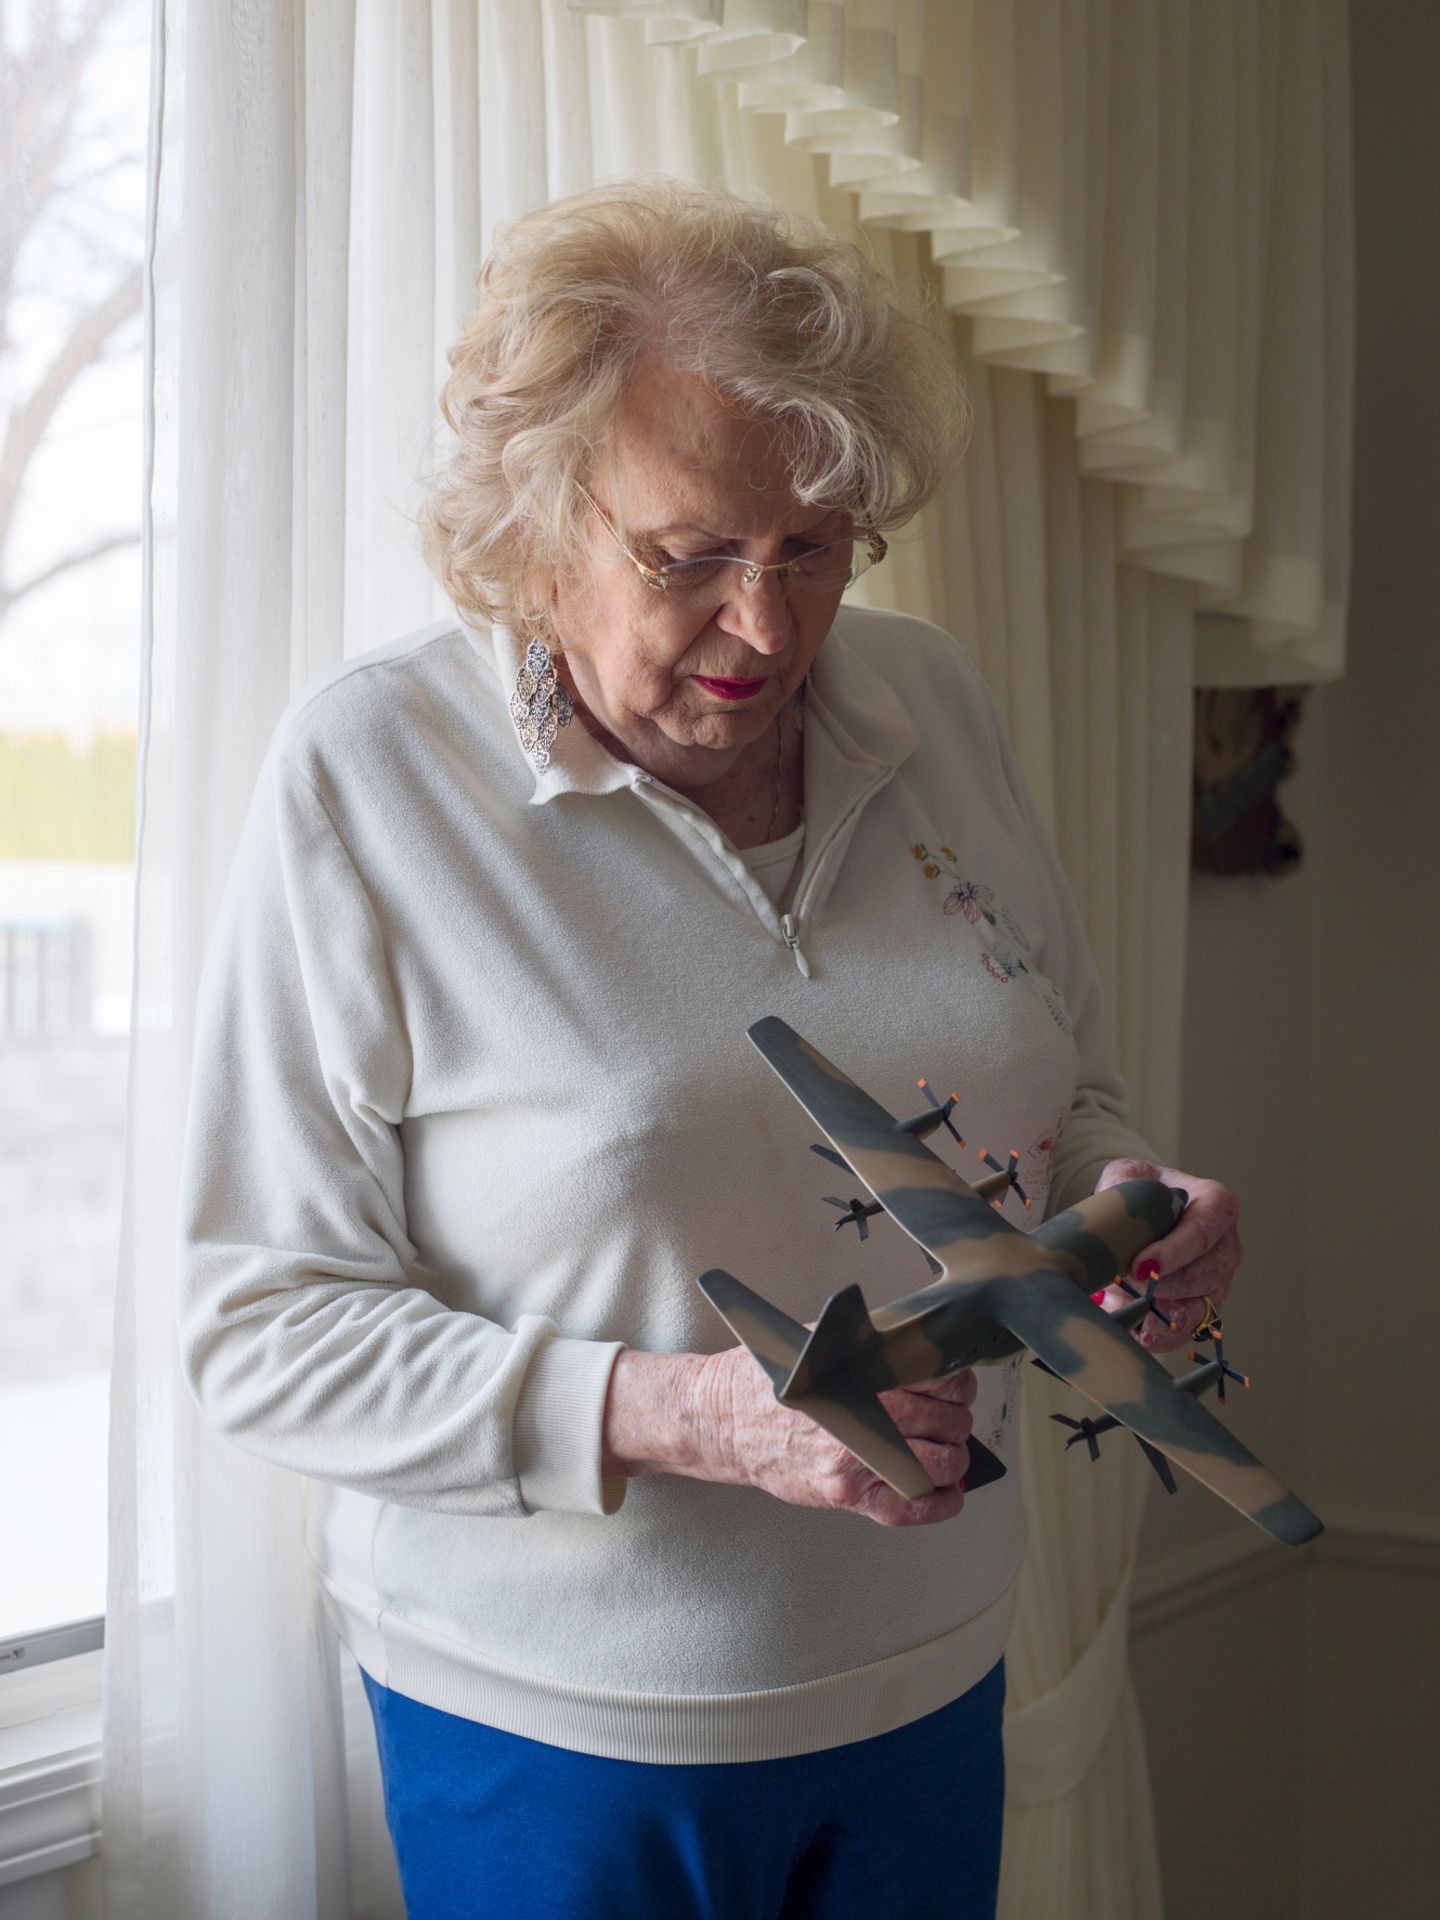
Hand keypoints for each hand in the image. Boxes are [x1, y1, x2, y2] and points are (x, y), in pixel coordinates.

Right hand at [695, 1339, 976, 1527]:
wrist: (723, 1420)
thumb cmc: (770, 1379)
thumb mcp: (823, 1342)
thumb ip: (873, 1347)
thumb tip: (926, 1354)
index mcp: (860, 1374)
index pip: (940, 1379)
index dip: (958, 1383)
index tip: (955, 1386)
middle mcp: (862, 1417)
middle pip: (947, 1422)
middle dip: (957, 1419)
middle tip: (949, 1416)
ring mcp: (855, 1461)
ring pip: (940, 1464)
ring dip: (954, 1458)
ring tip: (945, 1449)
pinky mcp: (845, 1494)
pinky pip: (911, 1510)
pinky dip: (940, 1503)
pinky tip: (946, 1492)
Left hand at [1093, 1158, 1241, 1354]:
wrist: (1138, 1212)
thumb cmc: (1138, 1191)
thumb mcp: (1128, 1177)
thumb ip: (1121, 1192)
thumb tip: (1112, 1225)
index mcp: (1217, 1205)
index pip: (1202, 1232)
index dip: (1172, 1253)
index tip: (1138, 1266)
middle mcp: (1225, 1247)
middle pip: (1201, 1277)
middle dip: (1158, 1287)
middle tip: (1118, 1286)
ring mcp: (1218, 1282)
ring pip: (1197, 1310)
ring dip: (1155, 1314)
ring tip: (1119, 1304)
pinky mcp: (1202, 1309)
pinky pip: (1186, 1332)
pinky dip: (1156, 1335)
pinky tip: (1129, 1327)